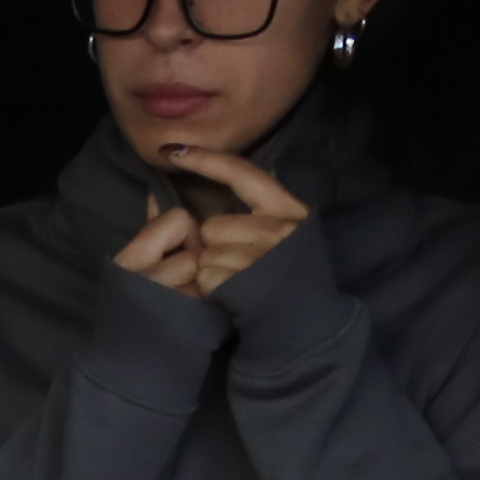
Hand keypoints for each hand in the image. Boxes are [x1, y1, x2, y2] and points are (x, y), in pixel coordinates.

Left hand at [125, 141, 313, 297]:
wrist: (305, 328)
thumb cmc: (288, 281)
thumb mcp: (285, 236)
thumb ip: (257, 208)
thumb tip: (224, 178)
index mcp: (290, 210)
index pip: (242, 173)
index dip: (205, 160)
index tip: (174, 151)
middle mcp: (281, 229)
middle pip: (214, 225)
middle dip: (214, 245)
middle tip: (237, 265)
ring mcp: (265, 256)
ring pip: (206, 251)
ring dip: (212, 268)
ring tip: (237, 282)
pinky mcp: (247, 282)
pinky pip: (206, 276)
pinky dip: (211, 288)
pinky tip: (231, 296)